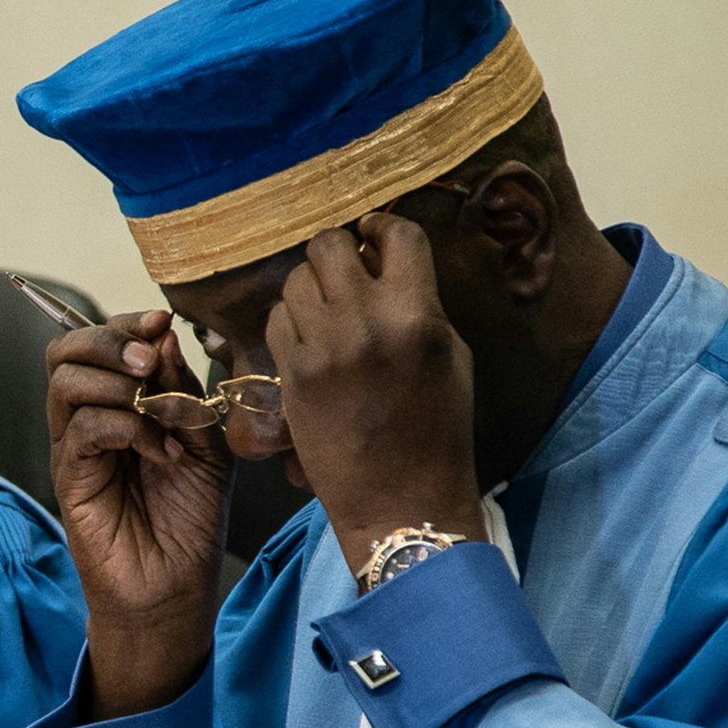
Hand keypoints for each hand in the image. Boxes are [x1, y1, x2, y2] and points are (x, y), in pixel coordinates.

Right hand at [44, 311, 232, 717]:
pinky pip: (84, 428)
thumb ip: (184, 389)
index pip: (99, 341)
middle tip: (148, 361)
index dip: (126, 322)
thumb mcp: (205, 441)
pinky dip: (130, 428)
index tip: (162, 319)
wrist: (176, 585)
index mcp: (117, 403)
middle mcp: (87, 419)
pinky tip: (165, 453)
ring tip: (160, 410)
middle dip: (108, 340)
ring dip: (117, 384)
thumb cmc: (190, 518)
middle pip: (64, 350)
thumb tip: (162, 335)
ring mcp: (74, 449)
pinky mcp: (71, 479)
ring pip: (66, 382)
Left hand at [265, 214, 487, 582]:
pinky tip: (309, 341)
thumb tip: (385, 262)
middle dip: (338, 252)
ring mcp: (322, 348)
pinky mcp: (291, 373)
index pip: (397, 235)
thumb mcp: (451, 356)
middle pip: (329, 244)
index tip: (376, 238)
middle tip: (346, 273)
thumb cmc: (438, 428)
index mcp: (416, 315)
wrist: (400, 498)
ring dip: (310, 287)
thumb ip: (419, 303)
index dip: (384, 229)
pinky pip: (276, 318)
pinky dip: (290, 321)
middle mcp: (365, 322)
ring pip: (296, 279)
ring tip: (327, 312)